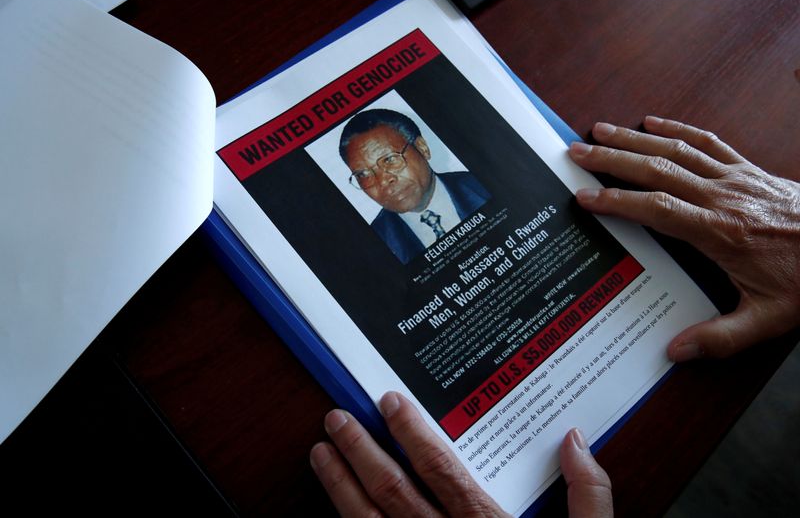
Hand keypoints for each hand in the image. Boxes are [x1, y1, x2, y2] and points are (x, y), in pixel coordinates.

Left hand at [310, 391, 611, 516]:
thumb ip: (588, 496)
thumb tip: (574, 441)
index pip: (441, 470)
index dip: (412, 434)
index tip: (388, 404)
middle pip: (394, 492)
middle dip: (361, 452)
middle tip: (335, 420)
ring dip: (341, 489)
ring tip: (320, 456)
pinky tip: (335, 514)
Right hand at [568, 117, 799, 360]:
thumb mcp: (769, 319)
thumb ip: (720, 338)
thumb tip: (674, 350)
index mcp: (720, 231)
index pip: (657, 209)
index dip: (617, 201)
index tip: (585, 197)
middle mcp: (722, 197)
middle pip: (657, 170)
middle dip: (612, 159)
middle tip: (575, 153)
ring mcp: (735, 178)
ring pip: (676, 151)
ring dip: (634, 139)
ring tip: (599, 131)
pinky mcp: (748, 170)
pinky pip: (707, 142)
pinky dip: (677, 129)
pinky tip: (653, 121)